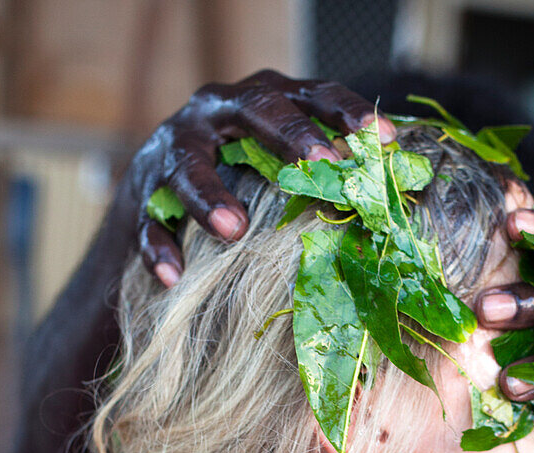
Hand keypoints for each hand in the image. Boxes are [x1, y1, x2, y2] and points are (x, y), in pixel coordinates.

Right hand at [117, 70, 394, 287]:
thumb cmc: (239, 183)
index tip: (384, 140)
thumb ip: (324, 175)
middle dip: (291, 135)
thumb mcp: (280, 169)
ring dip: (209, 195)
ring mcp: (174, 148)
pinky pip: (147, 220)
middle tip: (324, 162)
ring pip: (189, 163)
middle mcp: (218, 112)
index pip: (312, 95)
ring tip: (233, 229)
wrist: (156, 198)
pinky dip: (159, 247)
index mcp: (262, 103)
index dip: (348, 113)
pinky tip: (173, 276)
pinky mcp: (141, 192)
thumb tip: (392, 201)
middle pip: (257, 109)